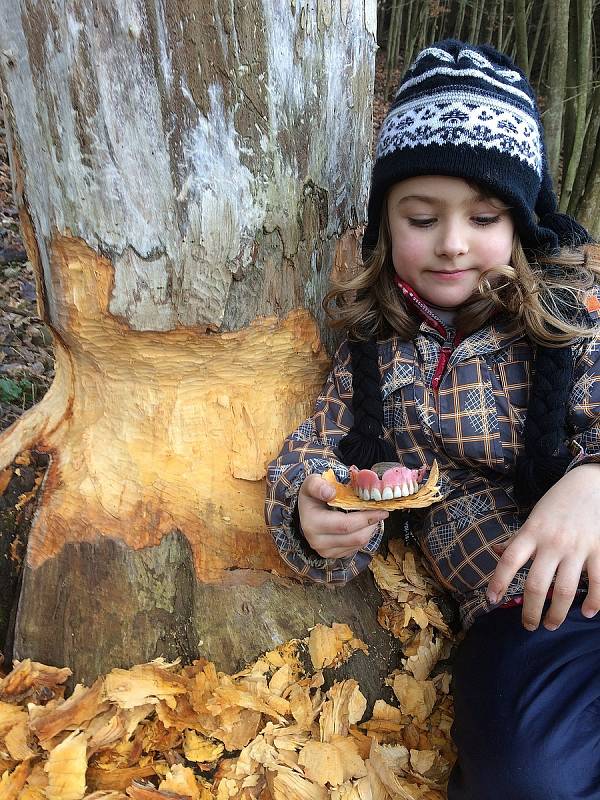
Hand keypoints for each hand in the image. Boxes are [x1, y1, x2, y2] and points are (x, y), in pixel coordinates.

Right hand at [298, 474, 388, 558]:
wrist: (307, 511)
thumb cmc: (313, 495)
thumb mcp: (311, 483)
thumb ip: (318, 485)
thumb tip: (331, 493)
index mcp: (312, 523)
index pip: (345, 524)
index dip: (366, 518)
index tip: (381, 509)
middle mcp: (317, 542)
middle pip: (355, 537)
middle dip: (372, 523)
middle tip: (381, 511)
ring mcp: (325, 551)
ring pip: (358, 544)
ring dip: (370, 529)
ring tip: (373, 516)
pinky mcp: (333, 555)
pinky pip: (356, 548)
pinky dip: (364, 535)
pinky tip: (364, 524)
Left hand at [487, 464, 599, 630]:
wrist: (590, 483)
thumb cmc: (558, 502)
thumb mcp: (533, 516)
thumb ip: (518, 538)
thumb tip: (496, 552)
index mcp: (533, 531)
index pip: (510, 560)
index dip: (498, 581)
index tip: (491, 600)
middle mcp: (553, 541)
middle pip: (537, 584)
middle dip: (531, 610)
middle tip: (528, 626)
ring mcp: (578, 547)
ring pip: (566, 590)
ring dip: (558, 613)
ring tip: (550, 624)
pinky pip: (598, 582)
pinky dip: (594, 601)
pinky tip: (587, 612)